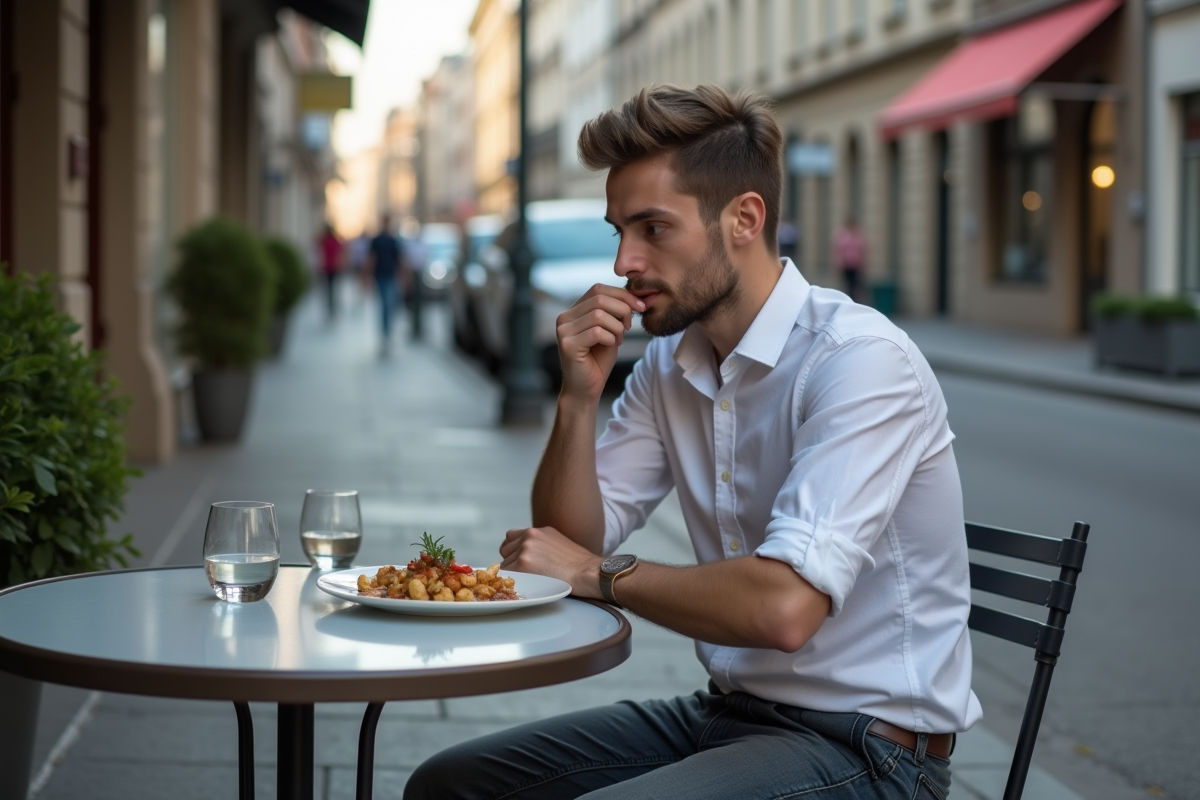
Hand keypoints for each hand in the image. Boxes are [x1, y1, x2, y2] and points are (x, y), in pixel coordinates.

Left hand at [499, 526, 603, 598]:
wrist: (588, 573)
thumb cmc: (579, 565)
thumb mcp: (558, 543)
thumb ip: (540, 544)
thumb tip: (530, 555)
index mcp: (538, 530)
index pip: (511, 537)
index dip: (513, 551)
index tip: (518, 560)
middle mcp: (529, 536)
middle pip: (505, 550)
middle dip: (511, 561)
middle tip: (525, 573)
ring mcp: (524, 549)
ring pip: (505, 563)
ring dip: (513, 573)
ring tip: (531, 580)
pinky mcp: (522, 564)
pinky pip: (506, 575)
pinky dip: (513, 582)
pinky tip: (527, 586)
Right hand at [555, 285, 644, 402]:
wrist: (586, 390)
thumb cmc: (598, 361)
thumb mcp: (610, 330)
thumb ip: (614, 312)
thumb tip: (633, 296)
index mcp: (573, 311)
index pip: (598, 289)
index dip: (622, 294)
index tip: (640, 307)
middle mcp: (564, 318)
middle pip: (599, 298)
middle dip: (622, 310)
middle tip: (628, 326)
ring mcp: (563, 331)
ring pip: (599, 315)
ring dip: (616, 327)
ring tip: (617, 340)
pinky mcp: (568, 345)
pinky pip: (597, 332)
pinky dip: (610, 338)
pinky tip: (611, 346)